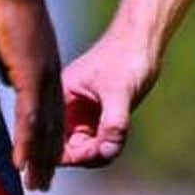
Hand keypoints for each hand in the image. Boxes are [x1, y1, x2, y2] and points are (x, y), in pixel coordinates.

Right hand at [0, 0, 63, 190]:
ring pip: (43, 124)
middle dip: (48, 155)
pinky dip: (25, 140)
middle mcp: (51, 71)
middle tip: (45, 182)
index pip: (52, 108)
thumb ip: (15, 64)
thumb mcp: (13, 43)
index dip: (49, 136)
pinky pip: (29, 113)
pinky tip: (21, 162)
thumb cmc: (7, 4)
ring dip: (38, 157)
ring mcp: (42, 72)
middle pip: (52, 122)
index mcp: (48, 64)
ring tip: (37, 183)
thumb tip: (10, 80)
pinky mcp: (30, 70)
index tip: (46, 160)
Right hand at [60, 29, 157, 167]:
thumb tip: (107, 152)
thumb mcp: (119, 90)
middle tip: (107, 147)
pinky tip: (118, 136)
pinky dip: (106, 145)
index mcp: (59, 97)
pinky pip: (96, 142)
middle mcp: (66, 107)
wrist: (144, 39)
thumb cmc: (127, 56)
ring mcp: (81, 113)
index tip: (91, 151)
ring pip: (81, 149)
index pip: (50, 139)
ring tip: (115, 139)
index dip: (65, 154)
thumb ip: (113, 122)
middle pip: (64, 149)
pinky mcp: (97, 116)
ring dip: (97, 151)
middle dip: (84, 155)